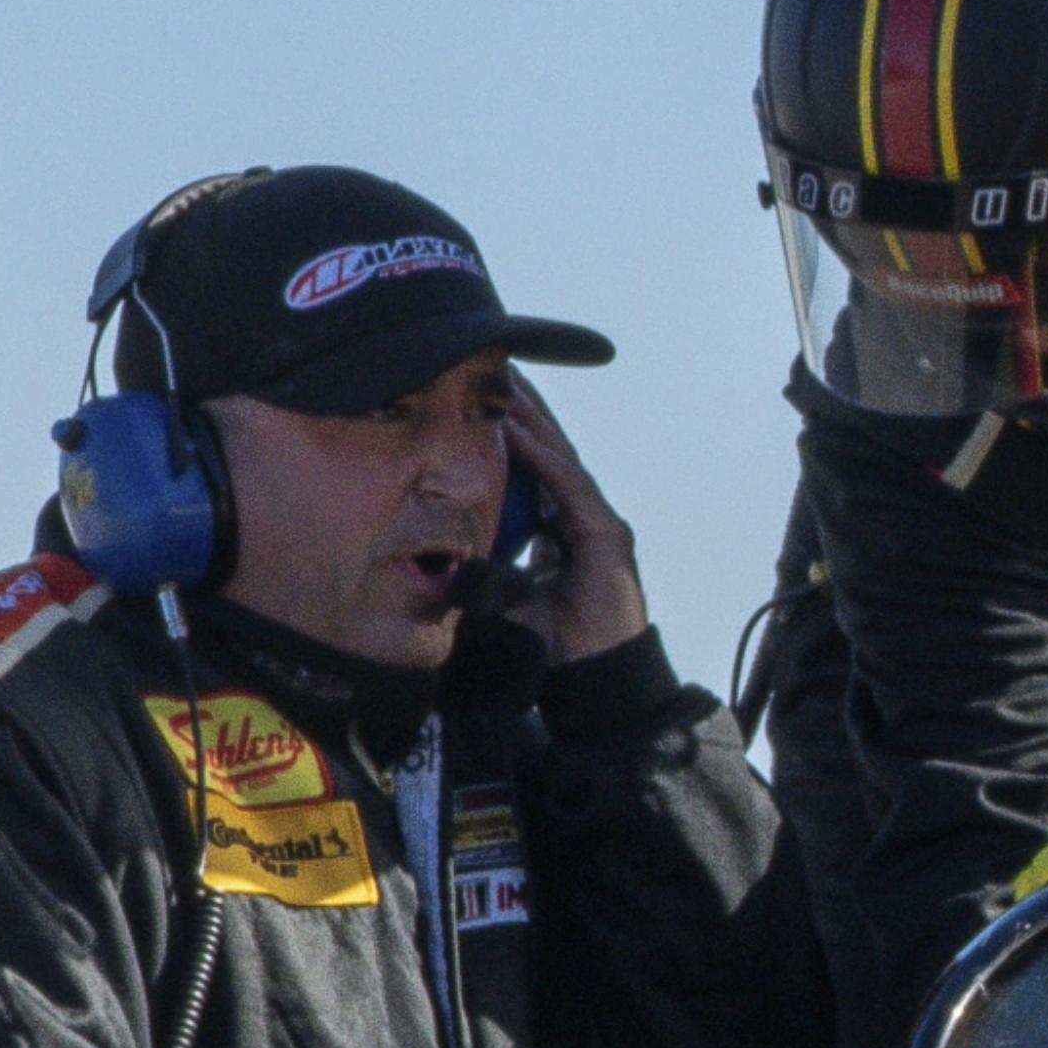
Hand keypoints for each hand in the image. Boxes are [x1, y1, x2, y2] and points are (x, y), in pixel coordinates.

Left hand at [494, 388, 653, 665]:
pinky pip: (570, 487)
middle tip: (495, 368)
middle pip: (551, 451)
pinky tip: (516, 433)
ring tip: (504, 385)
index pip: (537, 468)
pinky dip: (543, 459)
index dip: (513, 433)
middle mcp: (584, 518)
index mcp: (564, 529)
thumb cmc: (557, 646)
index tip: (484, 400)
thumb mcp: (506, 601)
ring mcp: (599, 524)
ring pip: (561, 459)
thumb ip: (482, 577)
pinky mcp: (607, 537)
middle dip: (524, 410)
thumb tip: (440, 564)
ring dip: (531, 420)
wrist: (598, 680)